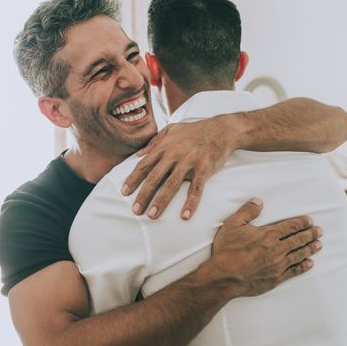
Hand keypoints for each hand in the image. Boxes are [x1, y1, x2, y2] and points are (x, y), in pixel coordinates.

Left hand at [122, 116, 239, 219]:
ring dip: (160, 201)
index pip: (144, 165)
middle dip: (143, 195)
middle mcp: (174, 154)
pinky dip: (190, 203)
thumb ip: (154, 141)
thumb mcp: (171, 129)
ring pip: (171, 184)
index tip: (124, 192)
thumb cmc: (195, 131)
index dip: (133, 179)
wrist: (222, 129)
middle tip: (135, 210)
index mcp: (164, 147)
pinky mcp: (204, 168)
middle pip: (154, 177)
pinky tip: (185, 216)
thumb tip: (138, 154)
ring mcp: (189, 161)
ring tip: (152, 215)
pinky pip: (196, 188)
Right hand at [209, 199, 322, 296]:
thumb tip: (259, 201)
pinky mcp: (276, 278)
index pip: (290, 226)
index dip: (302, 223)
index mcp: (268, 235)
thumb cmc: (227, 250)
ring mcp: (278, 265)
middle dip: (310, 234)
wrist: (225, 276)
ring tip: (319, 244)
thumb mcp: (233, 224)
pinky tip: (310, 263)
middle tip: (319, 231)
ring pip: (299, 255)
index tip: (310, 221)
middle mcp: (277, 249)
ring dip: (310, 249)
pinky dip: (303, 266)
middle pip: (298, 240)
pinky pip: (294, 271)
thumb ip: (247, 211)